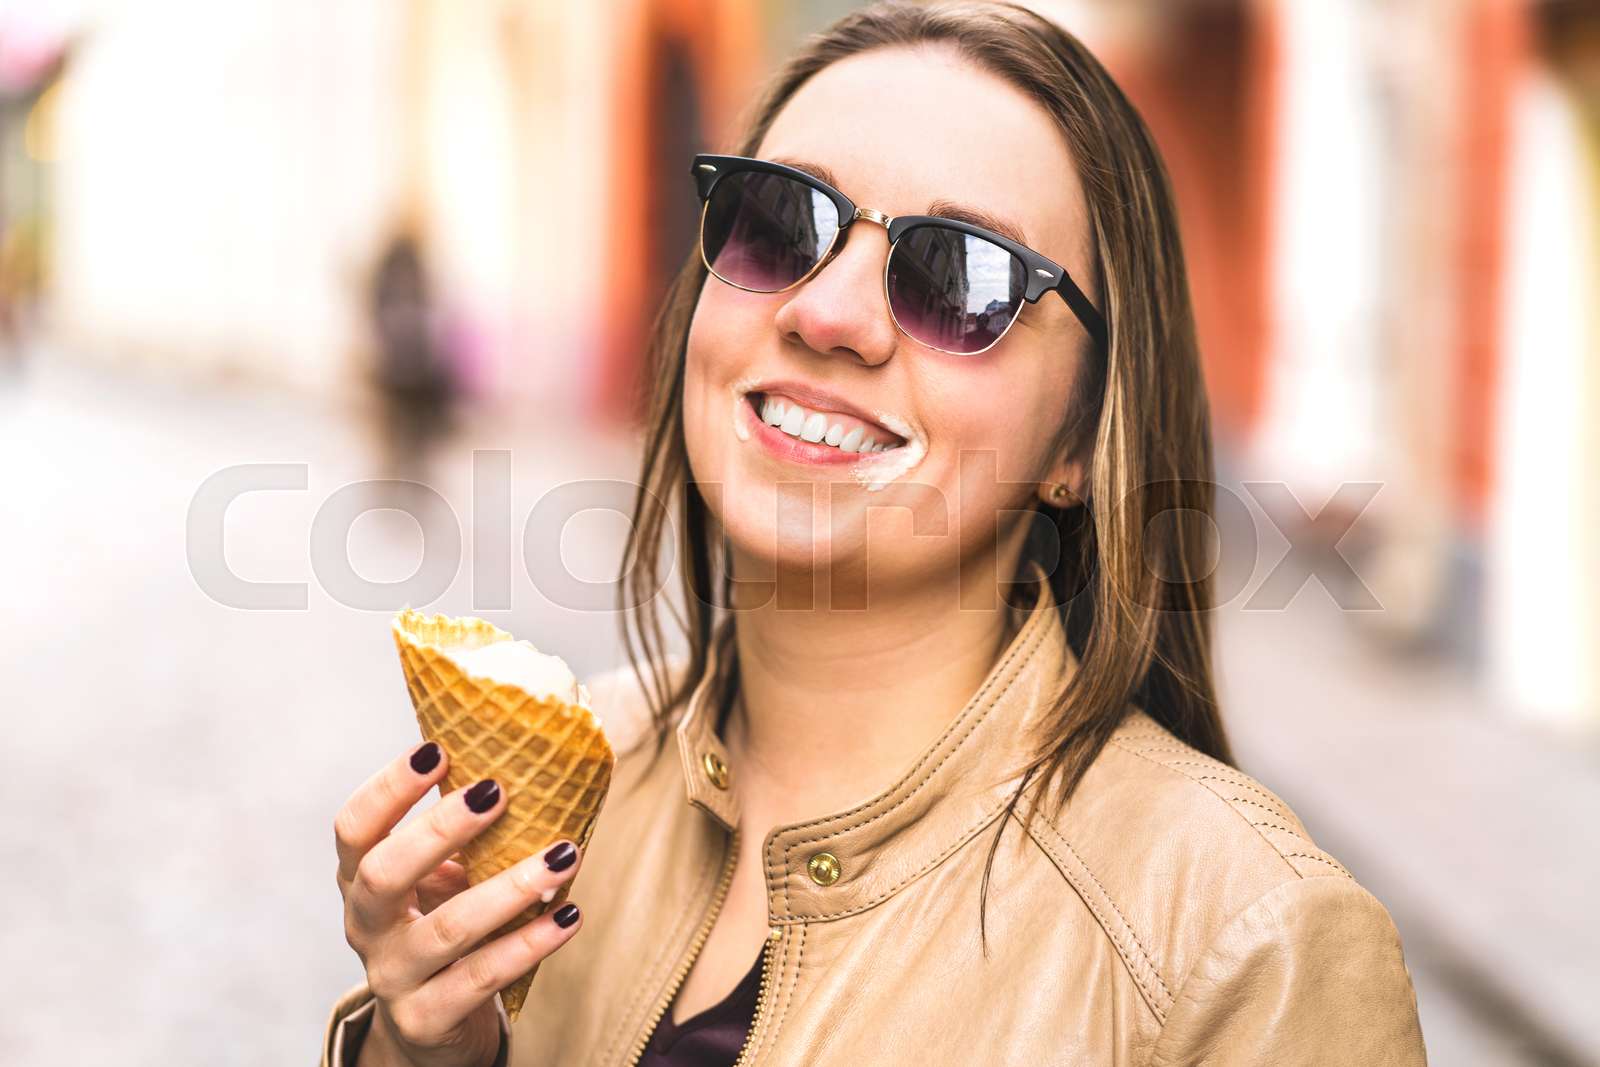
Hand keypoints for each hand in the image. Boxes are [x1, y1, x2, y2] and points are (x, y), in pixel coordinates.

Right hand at [335, 742, 585, 1066]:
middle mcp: (366, 926)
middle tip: (496, 791)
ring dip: (511, 888)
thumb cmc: (442, 928)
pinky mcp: (425, 1018)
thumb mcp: (439, 881)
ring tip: (564, 855)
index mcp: (361, 880)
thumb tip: (531, 760)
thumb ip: (464, 836)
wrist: (428, 1029)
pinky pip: (481, 977)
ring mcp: (392, 976)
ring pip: (447, 929)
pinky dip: (530, 943)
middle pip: (385, 873)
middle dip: (439, 828)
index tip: (435, 749)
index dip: (388, 788)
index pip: (355, 829)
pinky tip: (569, 916)